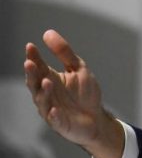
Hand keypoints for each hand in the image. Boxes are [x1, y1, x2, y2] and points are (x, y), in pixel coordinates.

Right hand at [23, 29, 124, 157]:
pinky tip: (54, 110)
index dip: (33, 57)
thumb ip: (64, 53)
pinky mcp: (60, 124)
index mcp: (49, 79)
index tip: (30, 46)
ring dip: (43, 92)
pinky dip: (54, 115)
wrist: (96, 117)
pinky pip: (55, 120)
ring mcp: (51, 109)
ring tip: (47, 81)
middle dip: (32, 74)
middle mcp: (46, 94)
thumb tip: (47, 33)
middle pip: (35, 83)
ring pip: (42, 101)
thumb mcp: (78, 68)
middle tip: (30, 63)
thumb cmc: (84, 93)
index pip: (38, 67)